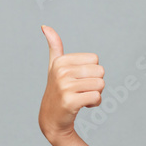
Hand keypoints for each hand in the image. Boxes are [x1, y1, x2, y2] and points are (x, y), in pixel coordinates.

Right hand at [38, 25, 104, 141]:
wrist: (51, 118)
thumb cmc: (58, 90)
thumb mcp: (54, 67)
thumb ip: (54, 47)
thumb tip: (45, 26)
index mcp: (61, 61)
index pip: (95, 60)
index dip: (91, 72)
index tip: (77, 79)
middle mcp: (61, 71)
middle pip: (101, 72)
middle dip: (95, 83)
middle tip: (81, 90)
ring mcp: (64, 86)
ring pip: (101, 85)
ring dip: (95, 94)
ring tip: (80, 97)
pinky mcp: (70, 101)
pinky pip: (97, 97)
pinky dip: (94, 103)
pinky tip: (81, 106)